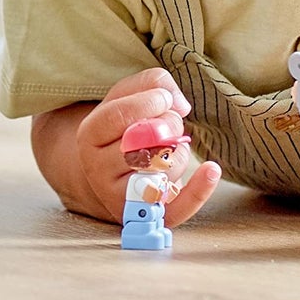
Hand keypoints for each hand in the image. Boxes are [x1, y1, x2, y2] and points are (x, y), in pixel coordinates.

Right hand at [73, 68, 220, 224]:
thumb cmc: (122, 128)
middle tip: (169, 124)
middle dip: (168, 126)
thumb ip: (152, 83)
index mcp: (88, 137)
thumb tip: (180, 104)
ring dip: (179, 151)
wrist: (107, 173)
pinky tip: (211, 169)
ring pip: (165, 169)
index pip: (120, 116)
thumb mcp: (126, 96)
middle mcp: (98, 170)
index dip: (150, 102)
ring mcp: (121, 197)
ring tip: (168, 148)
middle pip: (145, 143)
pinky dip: (200, 189)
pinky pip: (178, 207)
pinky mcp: (148, 216)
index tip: (164, 98)